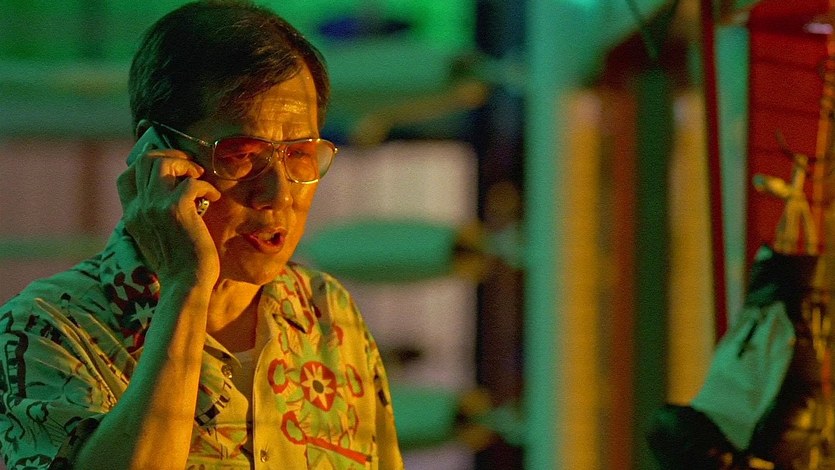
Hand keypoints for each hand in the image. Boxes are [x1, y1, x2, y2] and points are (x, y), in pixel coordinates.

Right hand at [117, 140, 221, 285]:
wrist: (185, 285)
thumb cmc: (178, 265)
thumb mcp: (155, 238)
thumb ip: (155, 217)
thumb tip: (172, 194)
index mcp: (132, 215)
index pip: (125, 176)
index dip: (147, 164)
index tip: (170, 168)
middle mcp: (139, 208)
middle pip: (144, 161)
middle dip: (171, 156)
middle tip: (190, 168)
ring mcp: (155, 207)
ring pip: (162, 163)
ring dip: (186, 166)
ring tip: (200, 178)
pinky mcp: (176, 209)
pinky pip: (191, 182)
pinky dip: (206, 186)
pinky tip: (214, 198)